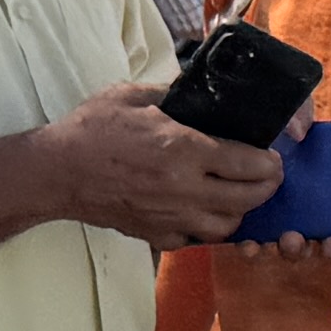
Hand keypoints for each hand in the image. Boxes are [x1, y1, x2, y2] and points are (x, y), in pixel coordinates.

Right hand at [35, 82, 284, 249]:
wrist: (57, 172)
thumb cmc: (92, 130)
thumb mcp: (133, 96)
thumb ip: (174, 94)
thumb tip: (201, 91)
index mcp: (184, 150)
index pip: (248, 163)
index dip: (269, 161)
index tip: (273, 157)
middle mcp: (185, 189)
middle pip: (248, 198)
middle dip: (267, 186)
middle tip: (268, 175)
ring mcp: (173, 218)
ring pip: (228, 226)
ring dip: (241, 210)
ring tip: (239, 193)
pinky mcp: (158, 237)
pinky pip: (198, 240)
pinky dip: (209, 228)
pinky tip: (205, 210)